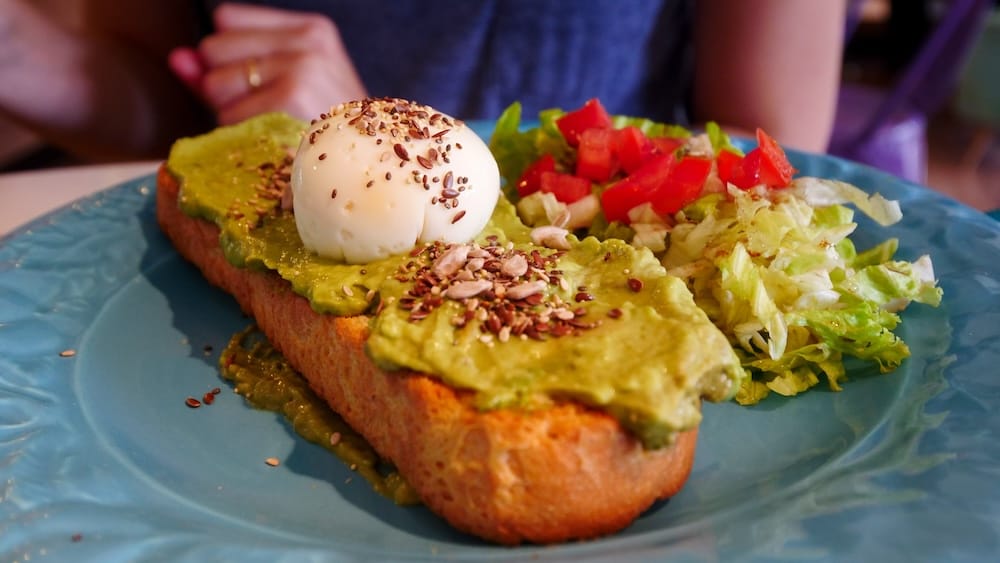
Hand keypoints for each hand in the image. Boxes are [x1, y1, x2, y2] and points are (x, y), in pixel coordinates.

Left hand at [167, 2, 366, 124]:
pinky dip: (241, 136)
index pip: (226, 19)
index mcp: (312, 30)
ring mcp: (302, 68)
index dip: (230, 57)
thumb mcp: (280, 87)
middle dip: (228, 85)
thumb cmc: (320, 132)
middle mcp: (308, 42)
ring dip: (233, 113)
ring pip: (215, 83)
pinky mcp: (291, 98)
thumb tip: (177, 58)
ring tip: (274, 127)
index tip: (263, 84)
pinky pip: (228, 116)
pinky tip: (274, 142)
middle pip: (214, 48)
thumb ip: (222, 68)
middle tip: (270, 111)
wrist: (364, 169)